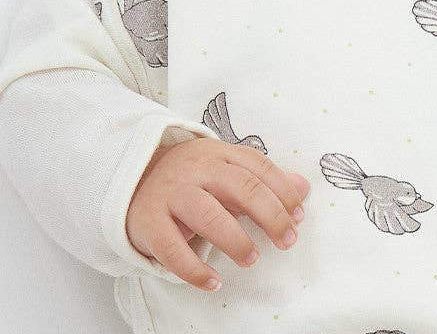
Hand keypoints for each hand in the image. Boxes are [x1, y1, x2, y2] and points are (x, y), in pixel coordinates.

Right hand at [126, 136, 310, 291]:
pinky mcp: (148, 221)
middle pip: (240, 187)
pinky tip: (212, 282)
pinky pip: (172, 248)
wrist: (132, 177)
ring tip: (252, 258)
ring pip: (207, 215)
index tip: (298, 217)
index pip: (259, 167)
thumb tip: (304, 188)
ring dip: (235, 239)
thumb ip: (264, 180)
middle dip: (269, 215)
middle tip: (286, 240)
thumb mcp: (226, 171)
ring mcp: (171, 193)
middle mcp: (196, 169)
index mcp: (219, 154)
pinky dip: (193, 269)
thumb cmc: (191, 179)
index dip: (283, 191)